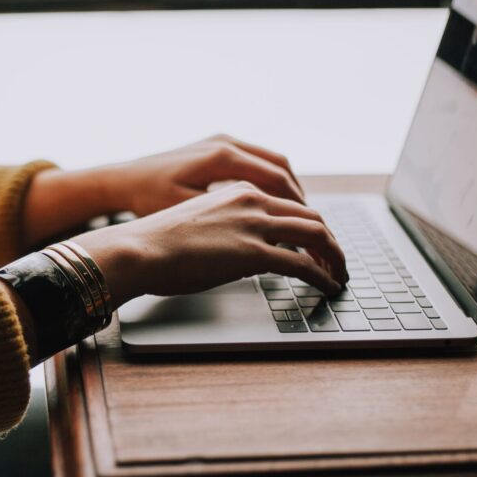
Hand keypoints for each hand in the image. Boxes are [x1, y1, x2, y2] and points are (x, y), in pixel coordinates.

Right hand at [71, 182, 345, 307]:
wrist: (138, 249)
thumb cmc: (155, 242)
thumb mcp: (197, 223)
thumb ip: (225, 228)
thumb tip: (238, 252)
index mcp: (238, 190)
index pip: (289, 203)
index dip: (309, 224)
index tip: (316, 243)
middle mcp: (252, 200)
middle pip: (311, 216)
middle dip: (330, 241)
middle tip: (336, 260)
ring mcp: (254, 225)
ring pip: (316, 234)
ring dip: (334, 257)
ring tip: (339, 275)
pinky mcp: (253, 252)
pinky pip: (303, 264)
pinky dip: (323, 275)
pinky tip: (327, 286)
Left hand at [100, 134, 304, 216]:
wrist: (122, 179)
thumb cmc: (148, 199)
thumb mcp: (188, 213)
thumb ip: (228, 222)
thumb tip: (266, 238)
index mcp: (222, 158)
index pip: (277, 181)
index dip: (298, 208)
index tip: (311, 230)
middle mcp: (226, 143)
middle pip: (281, 168)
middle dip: (300, 199)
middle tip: (313, 226)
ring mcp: (221, 141)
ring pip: (272, 162)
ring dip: (288, 188)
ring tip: (299, 217)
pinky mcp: (216, 146)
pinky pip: (256, 160)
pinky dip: (271, 180)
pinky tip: (273, 203)